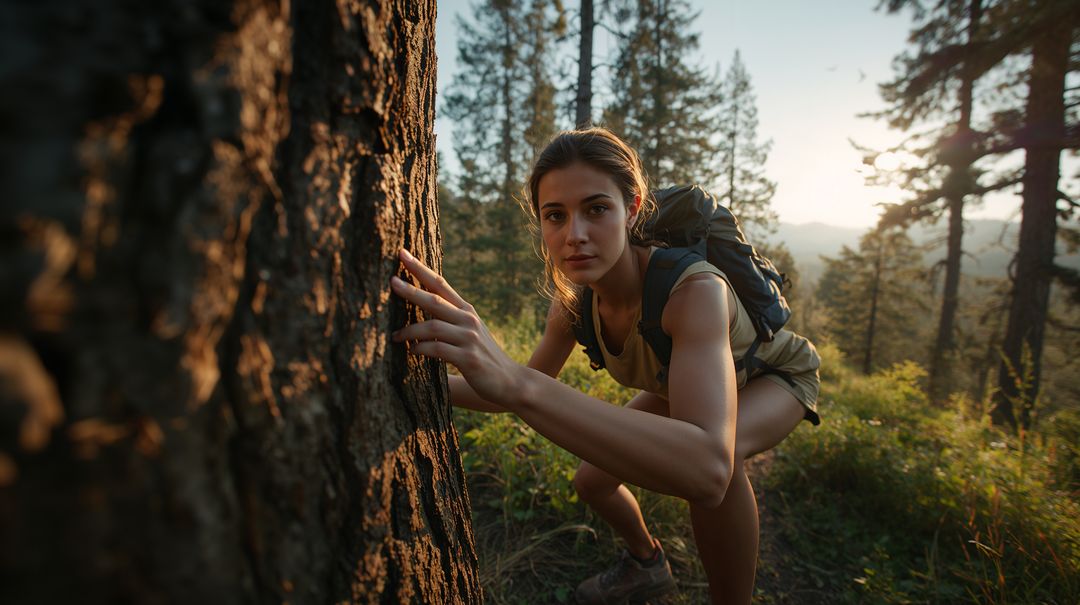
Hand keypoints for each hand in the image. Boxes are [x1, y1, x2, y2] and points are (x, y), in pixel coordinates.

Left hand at [389, 249, 524, 405]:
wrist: (510, 381)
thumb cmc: (484, 357)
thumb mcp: (469, 333)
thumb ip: (450, 321)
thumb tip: (422, 314)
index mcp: (466, 311)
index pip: (440, 284)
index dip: (421, 269)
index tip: (402, 253)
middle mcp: (468, 320)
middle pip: (434, 299)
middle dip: (411, 289)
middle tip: (391, 281)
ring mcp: (469, 338)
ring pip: (432, 326)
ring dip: (409, 331)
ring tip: (394, 336)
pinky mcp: (467, 358)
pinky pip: (437, 349)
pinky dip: (420, 349)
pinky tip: (412, 351)